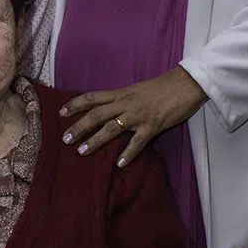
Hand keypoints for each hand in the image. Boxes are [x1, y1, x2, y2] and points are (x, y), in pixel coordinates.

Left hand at [60, 66, 207, 166]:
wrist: (186, 84)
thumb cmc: (163, 86)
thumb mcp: (138, 90)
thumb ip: (124, 100)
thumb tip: (112, 110)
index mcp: (122, 93)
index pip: (93, 97)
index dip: (76, 104)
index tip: (61, 112)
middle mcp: (126, 103)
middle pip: (96, 115)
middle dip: (79, 127)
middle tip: (65, 139)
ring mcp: (138, 115)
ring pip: (111, 129)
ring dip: (95, 141)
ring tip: (82, 152)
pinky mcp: (153, 126)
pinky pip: (138, 142)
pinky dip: (128, 153)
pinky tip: (119, 164)